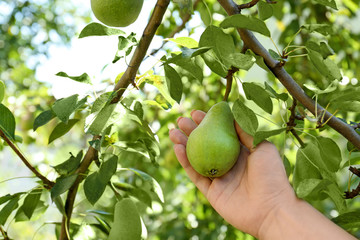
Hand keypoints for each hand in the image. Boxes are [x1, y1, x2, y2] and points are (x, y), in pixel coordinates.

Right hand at [169, 109, 295, 237]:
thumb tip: (232, 114)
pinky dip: (185, 162)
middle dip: (192, 131)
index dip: (208, 122)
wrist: (272, 209)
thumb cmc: (272, 175)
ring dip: (184, 144)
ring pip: (197, 159)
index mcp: (241, 152)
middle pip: (206, 145)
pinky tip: (178, 148)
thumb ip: (245, 131)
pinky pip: (196, 175)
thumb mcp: (262, 146)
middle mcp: (228, 164)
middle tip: (181, 120)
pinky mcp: (212, 192)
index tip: (196, 112)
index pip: (220, 134)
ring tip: (173, 131)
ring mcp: (219, 178)